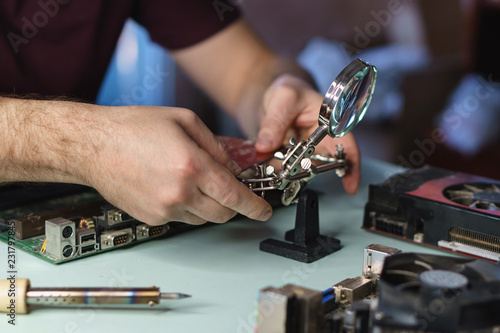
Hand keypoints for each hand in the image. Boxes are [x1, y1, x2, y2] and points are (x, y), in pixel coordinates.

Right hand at [88, 106, 271, 224]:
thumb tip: (232, 167)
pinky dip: (187, 207)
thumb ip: (215, 146)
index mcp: (191, 166)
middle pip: (222, 213)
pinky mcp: (151, 218)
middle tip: (228, 189)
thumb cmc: (133, 128)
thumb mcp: (184, 120)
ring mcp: (164, 209)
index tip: (264, 211)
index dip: (254, 206)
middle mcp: (179, 193)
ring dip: (209, 205)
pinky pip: (181, 218)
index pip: (235, 196)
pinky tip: (173, 186)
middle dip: (232, 204)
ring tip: (190, 179)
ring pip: (203, 218)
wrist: (92, 145)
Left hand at [255, 74, 360, 193]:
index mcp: (330, 122)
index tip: (350, 186)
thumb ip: (275, 122)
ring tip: (274, 170)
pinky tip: (266, 165)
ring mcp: (306, 151)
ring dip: (287, 172)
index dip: (351, 167)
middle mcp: (321, 140)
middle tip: (290, 174)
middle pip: (322, 164)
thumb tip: (265, 146)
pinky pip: (284, 168)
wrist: (274, 96)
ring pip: (301, 170)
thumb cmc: (288, 91)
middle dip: (307, 172)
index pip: (346, 145)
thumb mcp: (283, 99)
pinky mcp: (290, 157)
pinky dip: (275, 169)